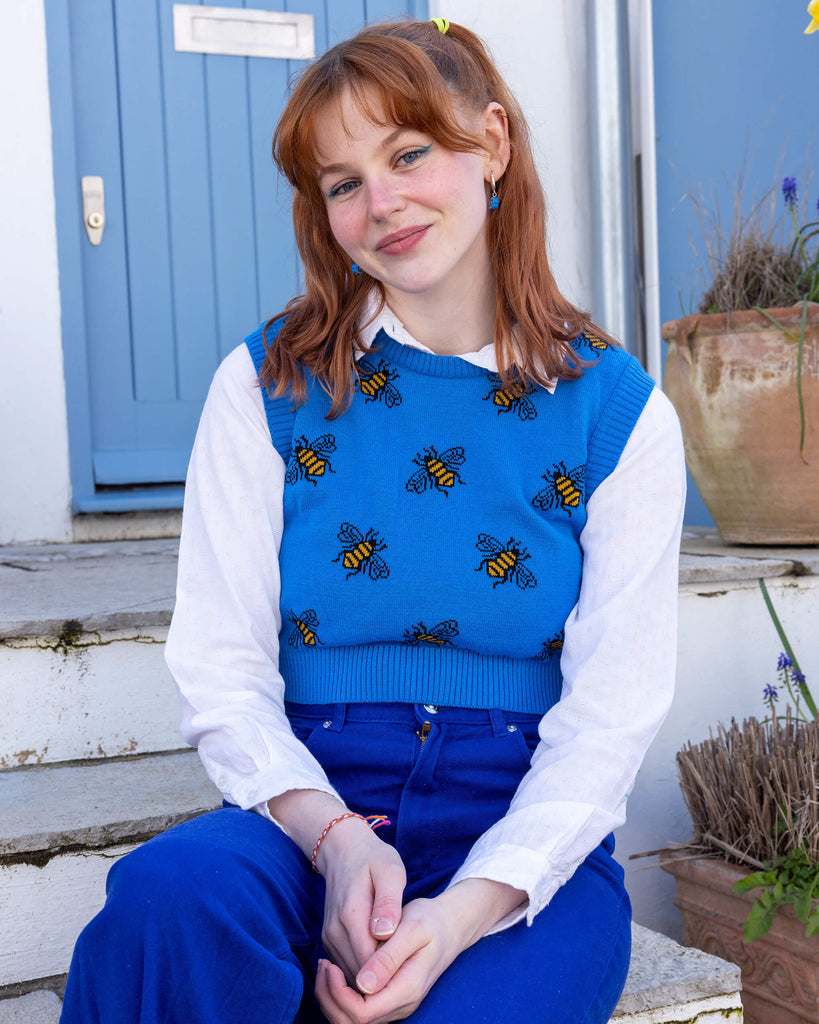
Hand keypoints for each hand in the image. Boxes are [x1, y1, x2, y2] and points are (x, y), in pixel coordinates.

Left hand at [315, 878, 525, 1023]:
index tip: (330, 965)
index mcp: (407, 989)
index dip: (339, 995)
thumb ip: (389, 957)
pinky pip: (359, 1009)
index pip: (362, 1013)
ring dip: (332, 998)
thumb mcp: (412, 929)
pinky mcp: (390, 997)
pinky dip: (340, 995)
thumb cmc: (430, 920)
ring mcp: (396, 1004)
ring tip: (325, 967)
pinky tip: (335, 969)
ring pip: (353, 1020)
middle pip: (353, 1023)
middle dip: (330, 998)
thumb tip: (363, 984)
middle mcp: (401, 1004)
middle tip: (322, 965)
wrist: (449, 925)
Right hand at [318, 817, 406, 983]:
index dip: (392, 970)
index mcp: (351, 915)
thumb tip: (385, 933)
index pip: (370, 963)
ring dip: (374, 975)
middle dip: (384, 977)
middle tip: (409, 966)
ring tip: (399, 961)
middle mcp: (335, 931)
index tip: (412, 964)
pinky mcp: (329, 939)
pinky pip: (346, 965)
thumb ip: (389, 902)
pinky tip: (383, 956)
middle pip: (360, 974)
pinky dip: (364, 968)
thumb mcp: (390, 872)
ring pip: (352, 973)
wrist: (343, 849)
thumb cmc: (373, 859)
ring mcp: (329, 936)